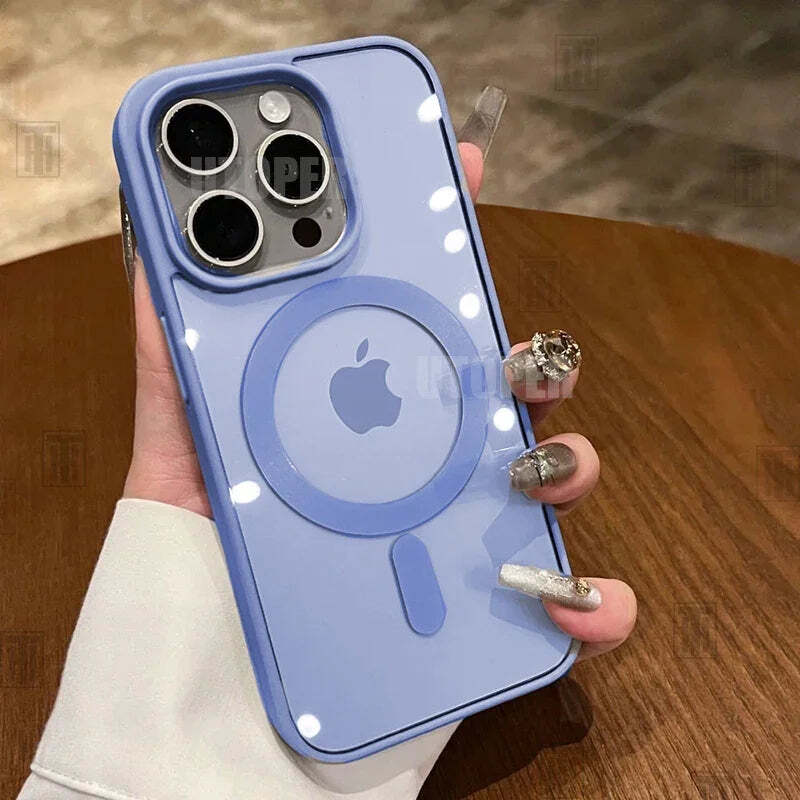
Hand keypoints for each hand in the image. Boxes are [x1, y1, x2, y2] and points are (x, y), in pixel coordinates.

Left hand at [123, 142, 634, 659]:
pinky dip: (588, 601)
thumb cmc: (203, 573)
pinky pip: (565, 605)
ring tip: (531, 471)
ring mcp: (460, 538)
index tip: (466, 173)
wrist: (219, 709)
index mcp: (361, 418)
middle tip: (513, 352)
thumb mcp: (182, 451)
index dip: (446, 247)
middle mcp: (421, 470)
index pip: (419, 322)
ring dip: (568, 462)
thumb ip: (175, 362)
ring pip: (551, 479)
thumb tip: (160, 264)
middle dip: (530, 359)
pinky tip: (566, 600)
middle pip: (503, 390)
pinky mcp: (486, 616)